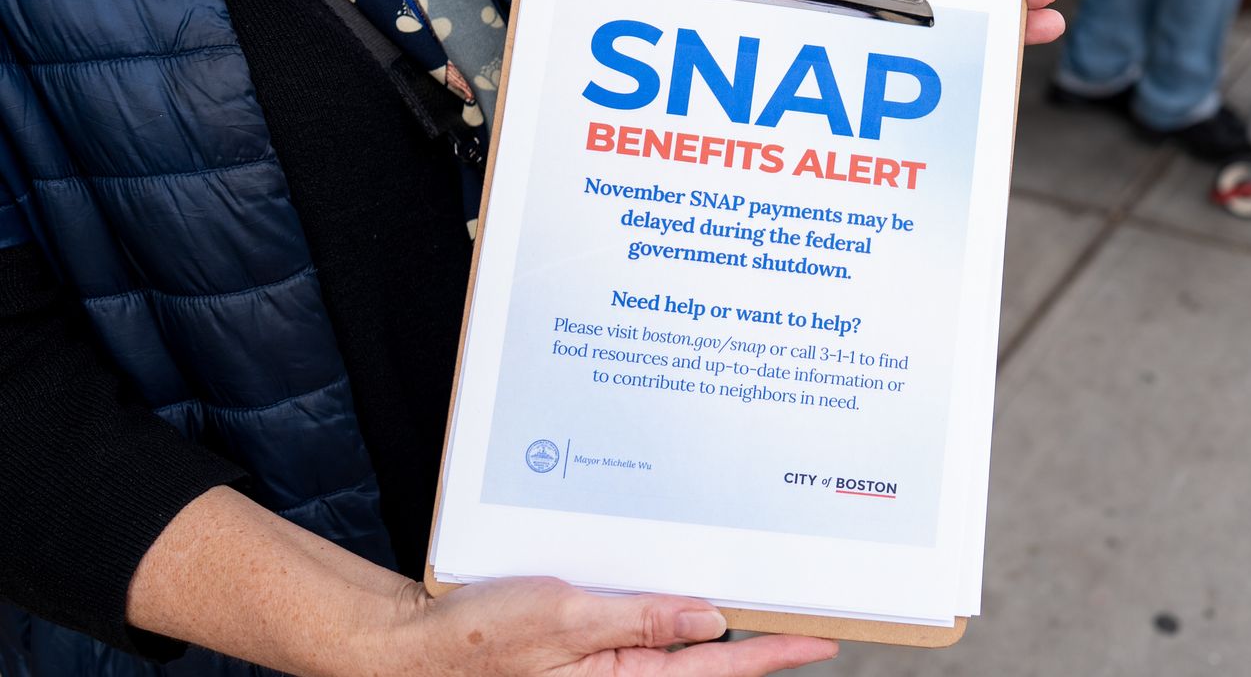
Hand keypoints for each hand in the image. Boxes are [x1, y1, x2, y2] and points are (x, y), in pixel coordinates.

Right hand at [383, 577, 837, 675]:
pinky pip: (644, 633)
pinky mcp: (587, 648)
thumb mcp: (565, 616)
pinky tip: (690, 595)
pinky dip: (673, 614)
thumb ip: (642, 618)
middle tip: (808, 615)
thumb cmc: (478, 635)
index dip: (775, 652)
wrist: (415, 643)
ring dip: (716, 625)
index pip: (719, 668)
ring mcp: (606, 665)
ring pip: (680, 645)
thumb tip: (711, 617)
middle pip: (708, 660)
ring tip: (764, 602)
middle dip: (757, 640)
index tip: (823, 641)